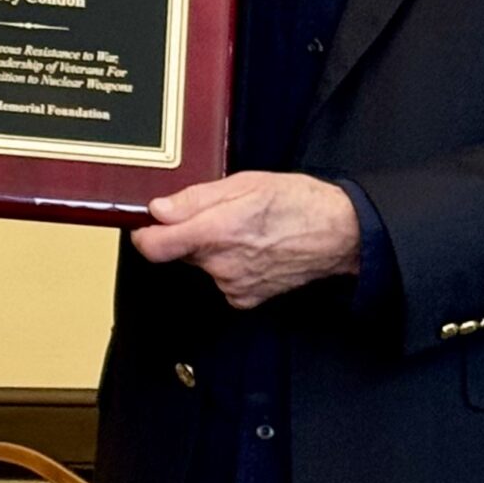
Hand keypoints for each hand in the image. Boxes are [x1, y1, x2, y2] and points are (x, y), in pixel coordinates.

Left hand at [131, 172, 360, 308]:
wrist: (339, 234)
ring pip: (202, 264)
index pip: (154, 247)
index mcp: (215, 232)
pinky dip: (228, 265)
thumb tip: (158, 210)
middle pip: (179, 252)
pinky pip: (221, 279)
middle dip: (187, 233)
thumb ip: (194, 199)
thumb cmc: (296, 203)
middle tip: (215, 214)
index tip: (147, 224)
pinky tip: (252, 249)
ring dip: (211, 249)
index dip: (144, 234)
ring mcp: (233, 286)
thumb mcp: (243, 183)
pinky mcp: (245, 299)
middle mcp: (221, 265)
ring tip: (242, 229)